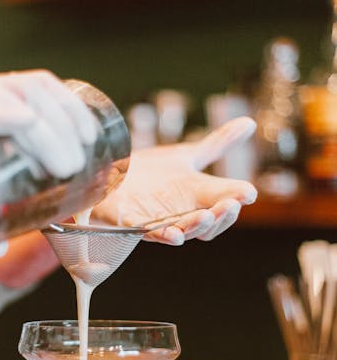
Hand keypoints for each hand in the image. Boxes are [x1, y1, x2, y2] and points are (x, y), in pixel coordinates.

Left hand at [91, 117, 257, 244]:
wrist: (110, 176)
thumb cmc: (150, 173)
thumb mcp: (187, 155)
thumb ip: (218, 144)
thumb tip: (250, 123)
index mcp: (196, 199)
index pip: (222, 207)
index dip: (234, 203)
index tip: (248, 193)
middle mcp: (179, 214)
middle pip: (206, 224)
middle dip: (221, 216)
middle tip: (232, 204)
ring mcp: (156, 220)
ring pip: (182, 231)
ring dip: (196, 226)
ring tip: (207, 215)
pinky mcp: (132, 223)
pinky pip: (148, 234)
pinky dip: (162, 235)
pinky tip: (174, 236)